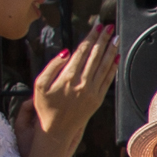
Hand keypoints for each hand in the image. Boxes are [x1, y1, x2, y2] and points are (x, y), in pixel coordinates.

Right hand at [30, 23, 120, 143]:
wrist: (57, 130)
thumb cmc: (45, 106)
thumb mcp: (40, 85)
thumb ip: (52, 66)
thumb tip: (66, 51)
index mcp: (68, 77)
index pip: (82, 51)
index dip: (90, 37)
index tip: (96, 26)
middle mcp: (82, 83)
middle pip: (96, 56)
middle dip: (103, 39)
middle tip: (109, 27)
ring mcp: (92, 91)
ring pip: (104, 66)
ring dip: (110, 50)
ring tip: (115, 38)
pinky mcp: (98, 99)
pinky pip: (108, 80)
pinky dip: (113, 68)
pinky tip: (116, 57)